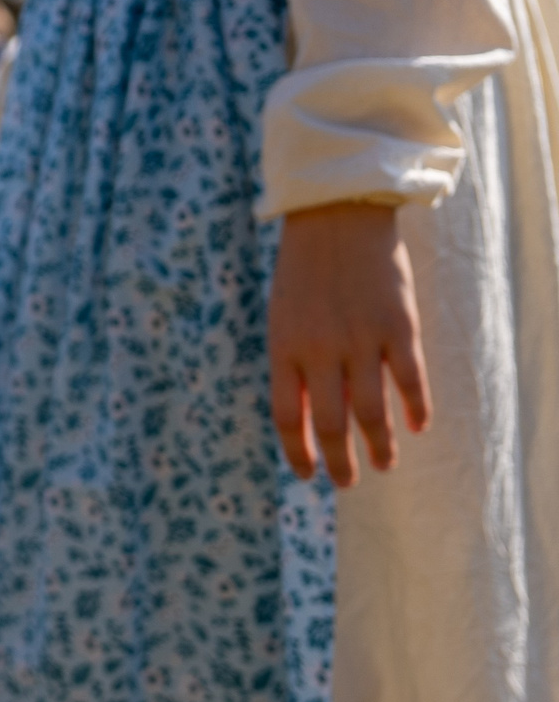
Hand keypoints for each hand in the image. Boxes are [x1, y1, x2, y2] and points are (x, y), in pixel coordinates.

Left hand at [267, 201, 429, 485]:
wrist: (336, 218)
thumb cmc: (304, 274)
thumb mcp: (282, 319)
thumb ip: (293, 366)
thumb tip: (307, 420)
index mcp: (284, 348)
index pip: (287, 418)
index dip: (297, 453)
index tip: (308, 476)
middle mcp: (321, 350)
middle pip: (331, 425)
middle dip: (340, 462)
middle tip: (348, 483)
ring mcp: (361, 339)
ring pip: (373, 412)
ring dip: (381, 446)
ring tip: (384, 464)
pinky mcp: (399, 326)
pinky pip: (410, 380)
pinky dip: (416, 409)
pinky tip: (418, 427)